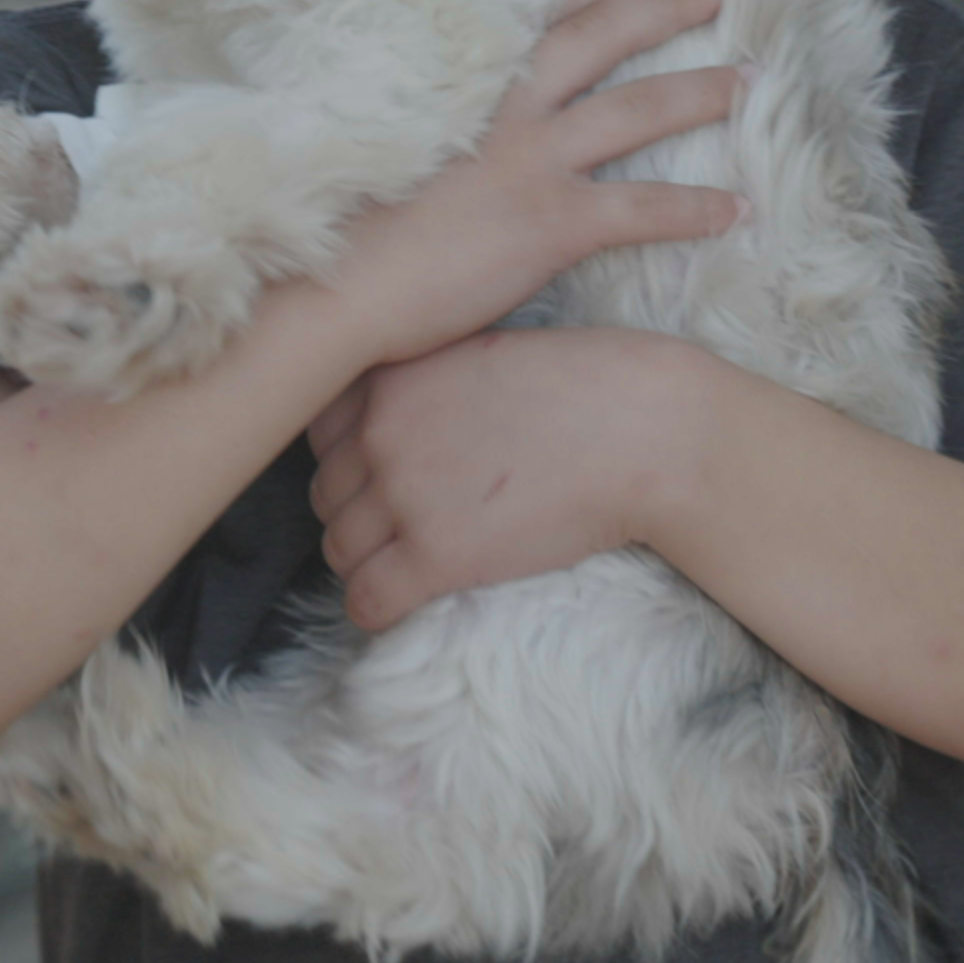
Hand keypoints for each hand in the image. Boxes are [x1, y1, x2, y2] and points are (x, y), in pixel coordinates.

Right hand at [300, 0, 743, 371]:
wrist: (332, 286)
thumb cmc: (349, 227)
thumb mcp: (390, 145)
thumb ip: (438, 124)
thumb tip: (462, 121)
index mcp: (467, 89)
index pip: (544, 17)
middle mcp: (506, 114)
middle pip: (600, 42)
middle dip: (661, 8)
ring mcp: (532, 165)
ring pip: (635, 113)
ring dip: (697, 93)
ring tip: (747, 81)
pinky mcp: (550, 224)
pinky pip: (642, 210)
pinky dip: (695, 208)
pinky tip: (738, 209)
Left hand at [307, 326, 709, 629]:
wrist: (644, 431)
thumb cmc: (584, 387)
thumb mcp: (483, 354)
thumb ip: (426, 384)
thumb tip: (397, 426)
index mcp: (391, 378)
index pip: (319, 431)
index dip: (350, 457)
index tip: (383, 472)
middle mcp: (380, 433)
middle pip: (326, 495)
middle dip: (358, 513)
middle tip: (407, 523)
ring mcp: (403, 496)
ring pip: (338, 551)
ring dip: (367, 562)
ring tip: (411, 562)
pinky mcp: (435, 556)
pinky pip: (367, 600)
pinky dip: (377, 608)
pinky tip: (407, 601)